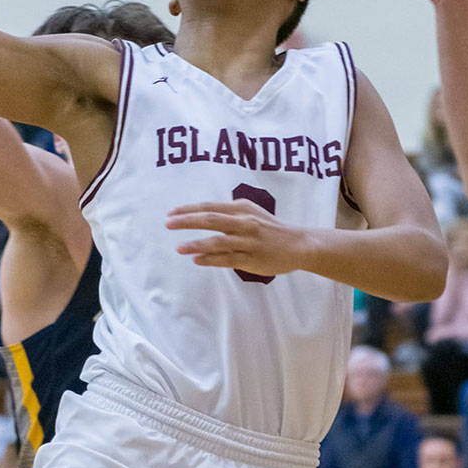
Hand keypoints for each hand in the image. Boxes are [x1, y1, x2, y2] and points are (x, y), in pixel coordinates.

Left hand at [165, 200, 309, 276]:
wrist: (299, 244)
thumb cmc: (270, 228)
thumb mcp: (250, 212)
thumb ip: (228, 213)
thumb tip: (201, 214)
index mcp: (241, 209)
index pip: (209, 206)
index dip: (189, 209)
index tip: (171, 213)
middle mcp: (244, 222)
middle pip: (211, 219)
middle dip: (187, 221)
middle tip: (168, 223)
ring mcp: (248, 241)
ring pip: (218, 241)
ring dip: (196, 244)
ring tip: (179, 247)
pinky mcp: (252, 258)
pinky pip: (227, 259)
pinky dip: (210, 259)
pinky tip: (197, 260)